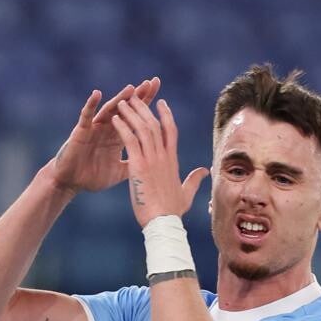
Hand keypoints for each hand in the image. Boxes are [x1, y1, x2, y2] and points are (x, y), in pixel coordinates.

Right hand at [50, 78, 161, 194]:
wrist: (70, 183)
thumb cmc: (91, 177)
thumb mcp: (118, 173)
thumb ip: (133, 165)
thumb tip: (151, 166)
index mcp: (118, 137)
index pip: (135, 116)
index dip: (146, 102)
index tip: (158, 88)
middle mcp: (108, 128)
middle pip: (126, 108)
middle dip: (138, 96)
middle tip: (151, 82)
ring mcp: (94, 128)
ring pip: (109, 110)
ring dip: (120, 99)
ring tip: (132, 88)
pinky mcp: (81, 132)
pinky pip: (86, 116)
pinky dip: (91, 105)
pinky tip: (97, 94)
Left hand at [111, 96, 207, 225]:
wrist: (163, 222)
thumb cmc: (173, 212)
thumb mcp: (187, 193)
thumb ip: (195, 179)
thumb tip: (206, 171)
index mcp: (172, 160)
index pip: (171, 130)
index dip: (166, 115)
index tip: (160, 103)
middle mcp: (163, 156)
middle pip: (154, 124)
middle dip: (144, 108)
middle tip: (135, 97)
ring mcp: (151, 159)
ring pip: (142, 128)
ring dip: (131, 113)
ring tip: (122, 102)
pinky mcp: (138, 166)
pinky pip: (129, 140)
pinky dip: (122, 127)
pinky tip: (114, 118)